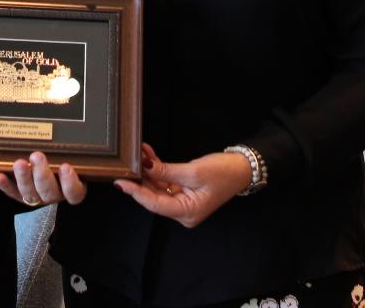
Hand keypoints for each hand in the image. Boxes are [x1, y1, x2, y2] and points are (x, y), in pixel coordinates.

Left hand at [0, 151, 86, 206]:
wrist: (53, 174)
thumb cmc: (66, 162)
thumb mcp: (76, 159)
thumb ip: (76, 152)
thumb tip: (81, 132)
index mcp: (72, 190)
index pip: (74, 192)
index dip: (70, 182)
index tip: (66, 167)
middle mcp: (56, 196)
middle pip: (49, 192)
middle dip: (42, 174)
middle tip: (37, 156)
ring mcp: (38, 198)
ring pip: (30, 194)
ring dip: (23, 178)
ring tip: (19, 163)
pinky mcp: (22, 197)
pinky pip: (13, 193)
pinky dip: (5, 185)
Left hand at [114, 143, 250, 227]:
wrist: (243, 168)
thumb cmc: (223, 172)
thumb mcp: (193, 172)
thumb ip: (166, 171)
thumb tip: (144, 167)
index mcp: (186, 213)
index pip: (154, 204)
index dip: (136, 192)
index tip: (121, 182)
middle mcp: (182, 211)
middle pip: (154, 196)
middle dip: (141, 178)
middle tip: (127, 161)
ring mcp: (183, 202)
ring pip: (158, 187)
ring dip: (149, 170)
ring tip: (139, 152)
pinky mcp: (184, 191)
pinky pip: (166, 182)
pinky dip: (158, 169)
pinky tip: (149, 155)